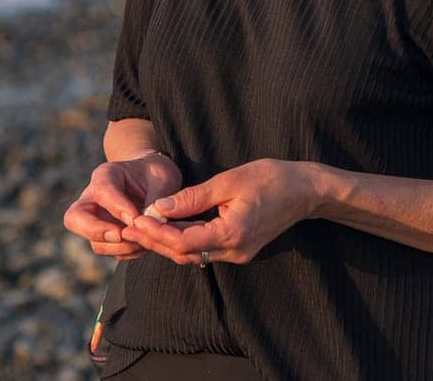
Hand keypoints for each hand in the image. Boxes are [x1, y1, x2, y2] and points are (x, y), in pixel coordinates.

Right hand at [64, 151, 183, 259]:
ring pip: (94, 241)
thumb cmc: (157, 174)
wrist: (153, 180)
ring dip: (119, 247)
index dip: (117, 208)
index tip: (136, 219)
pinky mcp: (105, 237)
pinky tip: (145, 243)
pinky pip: (110, 251)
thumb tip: (153, 221)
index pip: (102, 192)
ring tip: (144, 240)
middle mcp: (92, 198)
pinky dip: (128, 252)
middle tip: (121, 235)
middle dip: (96, 231)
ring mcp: (96, 220)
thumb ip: (158, 198)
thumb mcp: (163, 177)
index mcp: (106, 175)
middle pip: (74, 218)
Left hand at [120, 158, 318, 265]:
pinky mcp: (238, 249)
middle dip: (155, 241)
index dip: (156, 233)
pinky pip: (204, 249)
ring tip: (140, 227)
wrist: (304, 191)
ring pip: (193, 254)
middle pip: (184, 253)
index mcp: (232, 234)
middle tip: (128, 228)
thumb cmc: (270, 178)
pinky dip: (183, 239)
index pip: (183, 242)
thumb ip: (193, 197)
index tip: (135, 219)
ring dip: (166, 242)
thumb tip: (159, 207)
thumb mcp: (229, 181)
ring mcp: (238, 253)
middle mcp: (234, 251)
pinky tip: (167, 226)